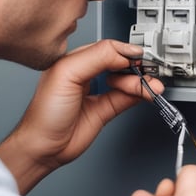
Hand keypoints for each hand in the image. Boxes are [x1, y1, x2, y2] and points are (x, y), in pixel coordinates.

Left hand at [0, 40, 163, 193]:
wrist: (43, 147)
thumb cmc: (45, 112)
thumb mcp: (67, 73)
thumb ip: (96, 57)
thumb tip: (123, 54)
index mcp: (75, 60)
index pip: (107, 48)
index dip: (125, 51)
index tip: (138, 57)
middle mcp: (87, 74)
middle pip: (119, 63)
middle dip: (137, 66)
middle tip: (149, 71)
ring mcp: (97, 92)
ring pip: (126, 81)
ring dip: (142, 82)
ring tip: (152, 86)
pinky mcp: (104, 110)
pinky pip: (127, 98)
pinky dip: (140, 95)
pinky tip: (147, 94)